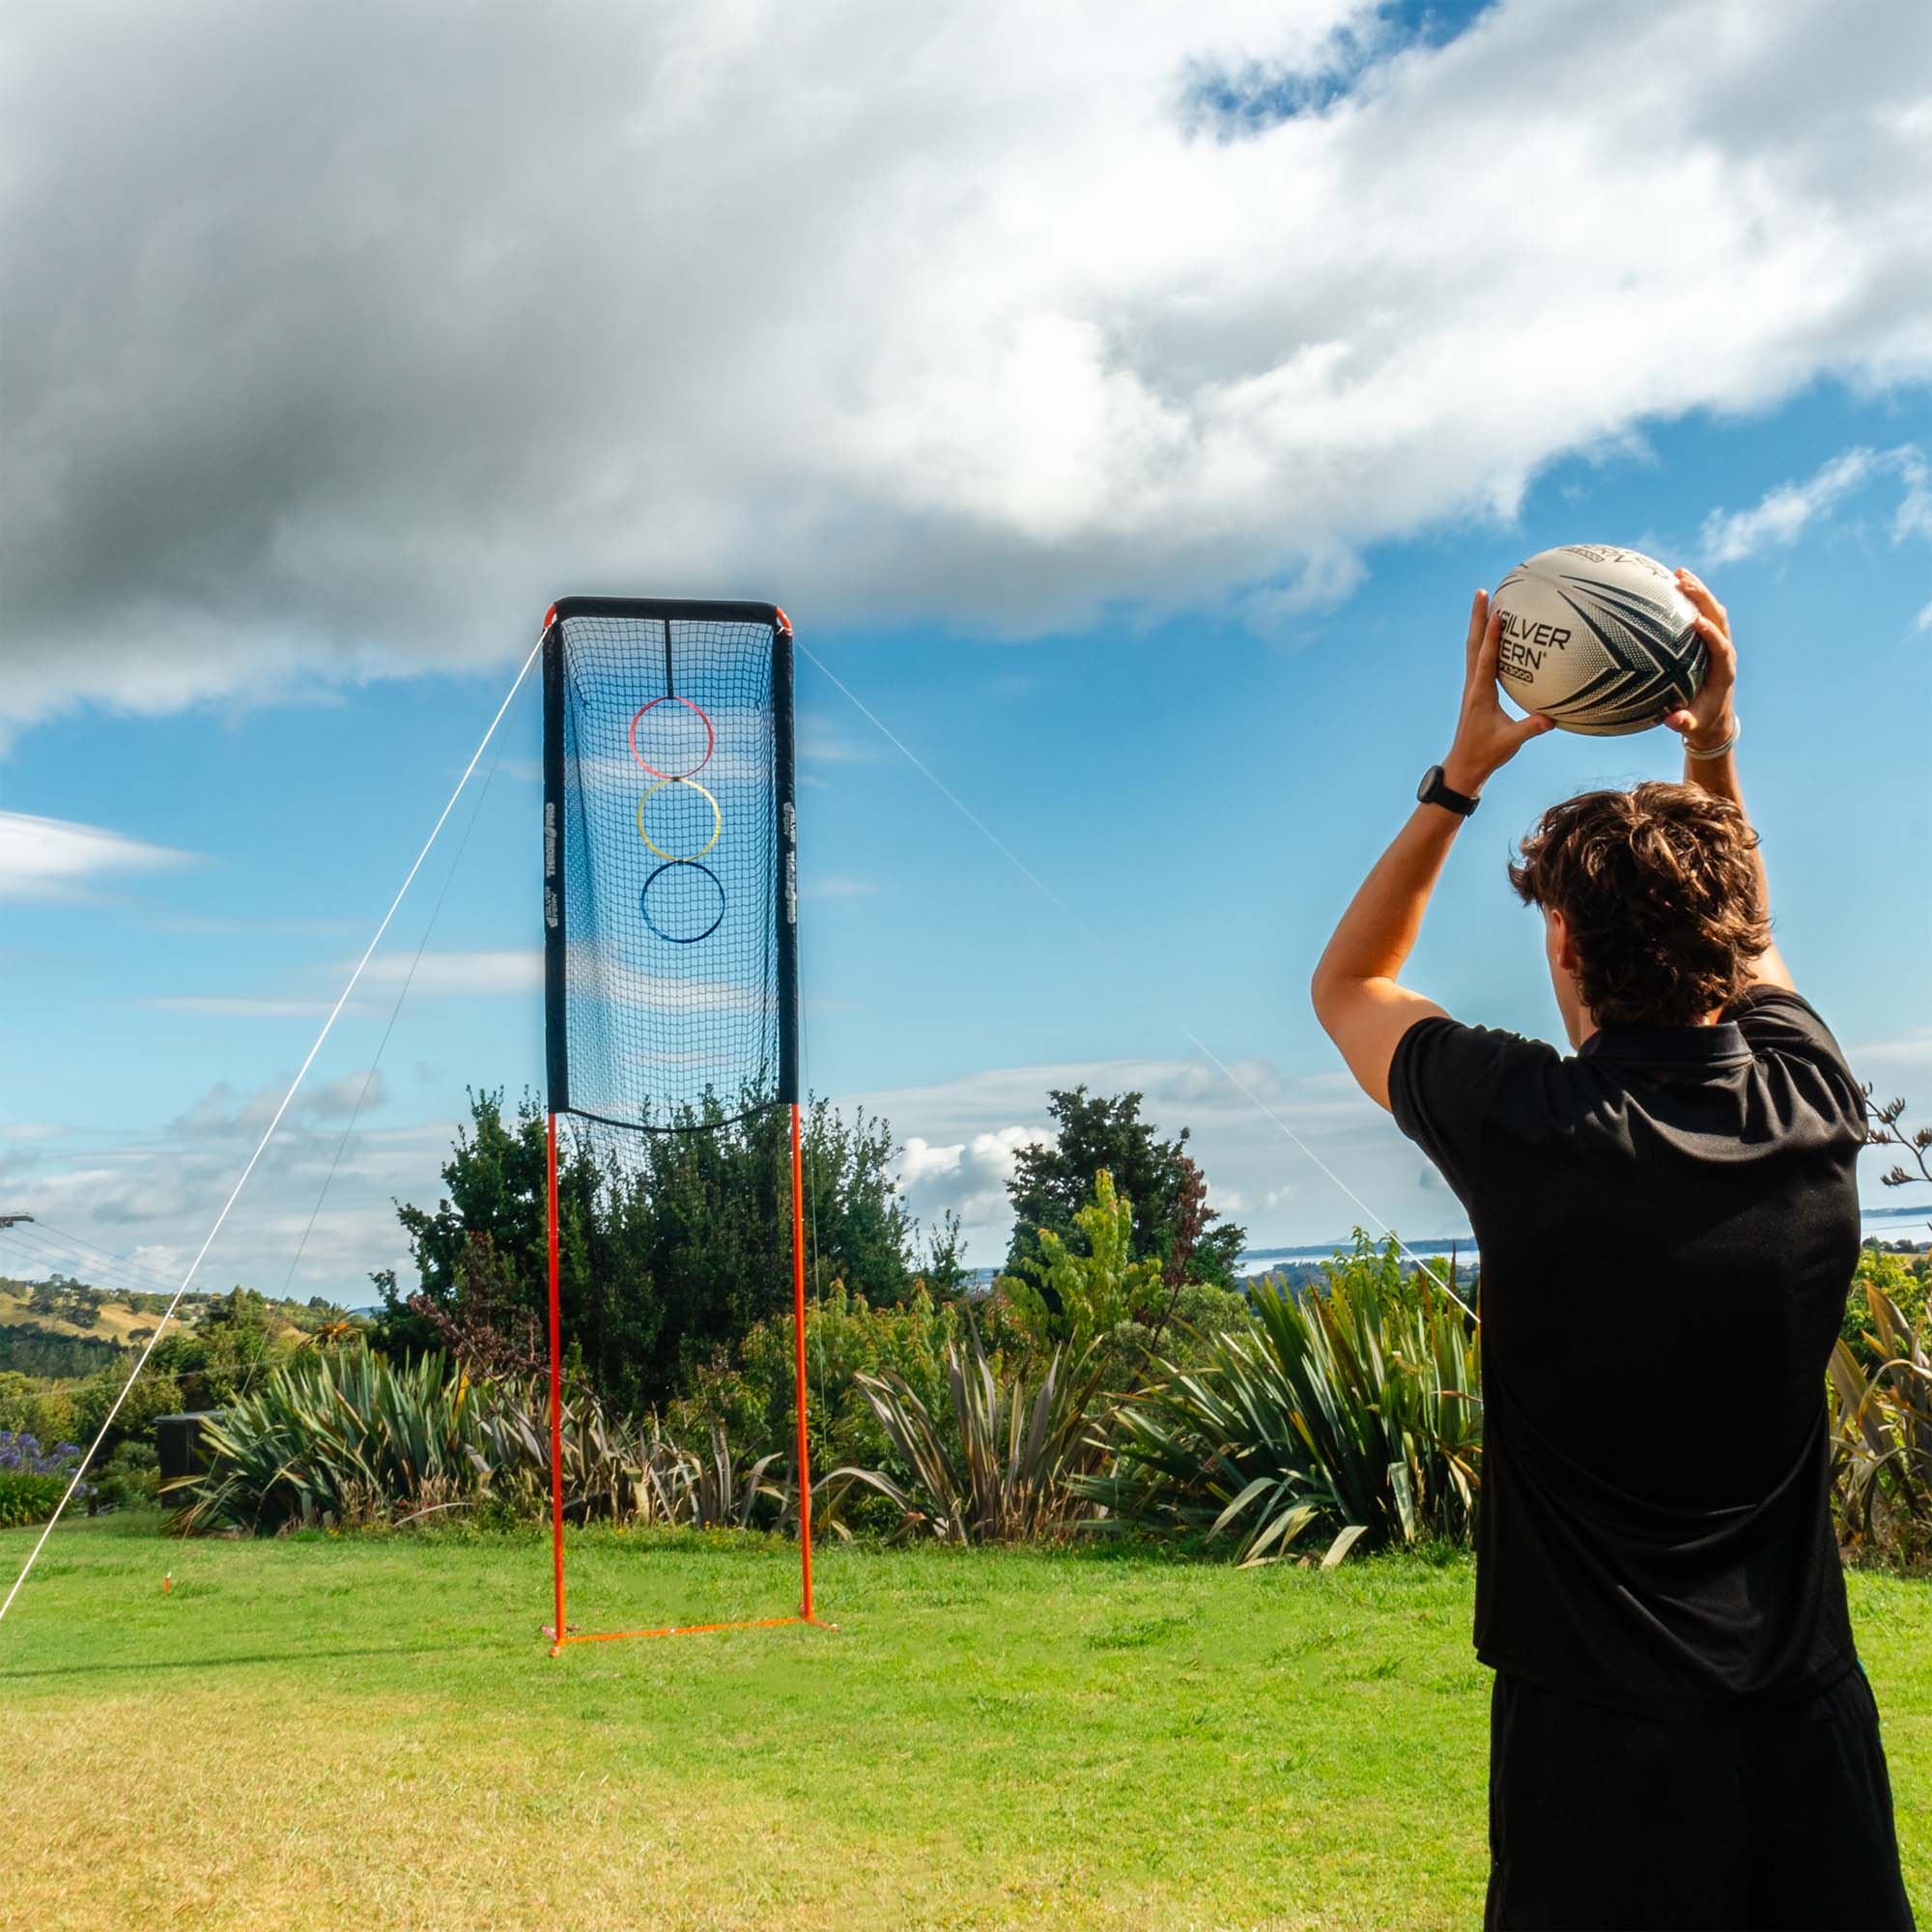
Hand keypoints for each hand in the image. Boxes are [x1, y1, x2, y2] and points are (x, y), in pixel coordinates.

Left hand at [1441, 588, 1555, 791]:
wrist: (1464, 765)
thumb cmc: (1486, 753)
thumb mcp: (1510, 741)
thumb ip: (1530, 728)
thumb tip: (1553, 718)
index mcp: (1480, 693)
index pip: (1486, 658)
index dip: (1492, 636)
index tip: (1498, 612)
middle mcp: (1473, 685)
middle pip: (1474, 644)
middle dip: (1478, 617)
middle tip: (1482, 592)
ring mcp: (1473, 686)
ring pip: (1473, 649)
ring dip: (1479, 625)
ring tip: (1485, 602)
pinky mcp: (1476, 691)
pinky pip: (1480, 660)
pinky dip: (1485, 642)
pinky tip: (1494, 634)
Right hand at [1661, 568, 1736, 750]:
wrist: (1715, 717)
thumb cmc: (1701, 720)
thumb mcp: (1694, 725)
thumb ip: (1684, 723)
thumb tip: (1673, 721)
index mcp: (1724, 670)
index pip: (1721, 647)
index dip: (1711, 634)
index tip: (1697, 621)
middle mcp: (1725, 651)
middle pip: (1719, 618)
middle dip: (1703, 599)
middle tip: (1682, 582)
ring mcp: (1718, 642)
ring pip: (1713, 610)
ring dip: (1699, 591)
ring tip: (1679, 573)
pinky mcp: (1710, 639)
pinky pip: (1703, 613)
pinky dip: (1692, 597)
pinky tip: (1674, 584)